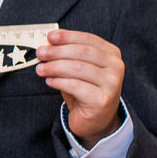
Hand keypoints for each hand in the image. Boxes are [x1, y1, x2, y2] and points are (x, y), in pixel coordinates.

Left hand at [39, 28, 125, 146]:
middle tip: (40, 53)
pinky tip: (49, 81)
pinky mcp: (102, 100)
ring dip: (54, 67)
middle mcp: (116, 66)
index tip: (49, 37)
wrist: (96, 120)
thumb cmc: (85, 90)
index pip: (88, 39)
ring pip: (78, 68)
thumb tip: (47, 44)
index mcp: (111, 54)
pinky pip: (75, 86)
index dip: (67, 37)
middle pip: (82, 52)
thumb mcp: (78, 69)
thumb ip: (68, 56)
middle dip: (57, 51)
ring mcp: (112, 84)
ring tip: (40, 69)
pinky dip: (59, 81)